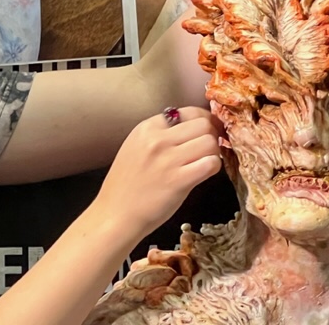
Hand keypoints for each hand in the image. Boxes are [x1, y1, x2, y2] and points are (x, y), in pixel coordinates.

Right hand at [92, 107, 221, 235]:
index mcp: (147, 128)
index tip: (207, 131)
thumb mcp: (137, 148)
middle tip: (210, 148)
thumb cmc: (127, 186)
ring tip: (204, 162)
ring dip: (213, 152)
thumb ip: (161, 134)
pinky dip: (213, 167)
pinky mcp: (178, 180)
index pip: (188, 112)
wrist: (115, 216)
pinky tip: (204, 173)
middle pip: (203, 124)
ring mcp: (168, 159)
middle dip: (212, 135)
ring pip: (209, 142)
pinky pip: (211, 163)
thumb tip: (191, 127)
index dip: (203, 121)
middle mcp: (157, 139)